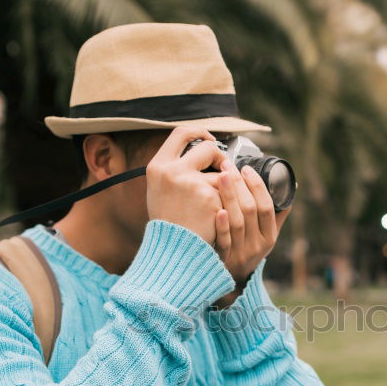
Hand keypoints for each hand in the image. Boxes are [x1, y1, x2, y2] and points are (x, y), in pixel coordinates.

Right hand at [145, 126, 226, 242]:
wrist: (173, 253)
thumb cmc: (169, 225)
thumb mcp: (160, 192)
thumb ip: (175, 171)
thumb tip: (202, 152)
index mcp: (158, 167)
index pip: (181, 132)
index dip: (200, 132)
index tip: (210, 140)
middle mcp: (173, 171)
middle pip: (208, 148)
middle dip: (219, 158)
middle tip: (222, 170)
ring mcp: (193, 184)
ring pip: (222, 175)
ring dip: (224, 188)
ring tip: (211, 207)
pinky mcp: (211, 199)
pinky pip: (229, 195)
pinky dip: (227, 205)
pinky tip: (215, 218)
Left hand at [212, 160, 290, 307]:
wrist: (229, 281)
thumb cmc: (248, 250)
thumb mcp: (267, 235)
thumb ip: (278, 213)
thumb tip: (293, 185)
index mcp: (269, 237)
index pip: (267, 208)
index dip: (258, 187)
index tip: (247, 169)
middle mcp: (257, 245)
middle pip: (251, 211)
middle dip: (239, 185)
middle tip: (228, 165)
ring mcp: (240, 253)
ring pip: (237, 222)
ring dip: (229, 196)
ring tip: (221, 175)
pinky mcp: (223, 258)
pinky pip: (224, 241)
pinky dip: (221, 225)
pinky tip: (217, 209)